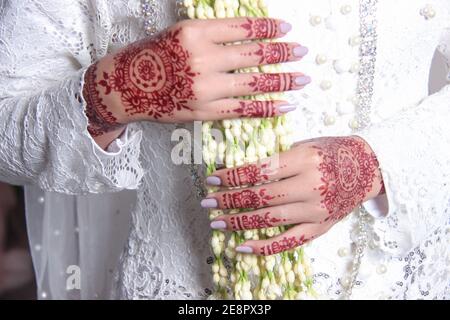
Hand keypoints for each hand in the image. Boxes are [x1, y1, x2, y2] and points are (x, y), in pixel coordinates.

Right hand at [83, 18, 309, 137]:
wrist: (124, 87)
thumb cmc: (150, 57)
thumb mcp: (178, 34)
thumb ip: (211, 34)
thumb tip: (247, 35)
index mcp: (195, 33)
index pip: (242, 28)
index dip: (268, 28)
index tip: (285, 29)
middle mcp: (202, 58)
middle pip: (253, 54)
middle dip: (282, 52)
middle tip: (301, 51)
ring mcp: (204, 87)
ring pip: (253, 82)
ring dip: (282, 80)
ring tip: (303, 78)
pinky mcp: (204, 111)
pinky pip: (243, 109)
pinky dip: (267, 107)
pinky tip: (286, 105)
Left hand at [202, 136, 384, 255]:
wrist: (370, 167)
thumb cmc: (333, 151)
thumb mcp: (305, 144)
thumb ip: (277, 158)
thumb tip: (241, 170)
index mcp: (304, 160)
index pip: (260, 171)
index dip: (232, 176)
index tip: (212, 179)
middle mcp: (310, 185)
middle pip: (261, 196)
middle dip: (229, 200)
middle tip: (208, 202)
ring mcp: (316, 209)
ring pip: (270, 219)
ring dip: (239, 222)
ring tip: (217, 222)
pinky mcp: (321, 226)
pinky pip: (289, 240)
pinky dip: (264, 247)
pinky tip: (242, 246)